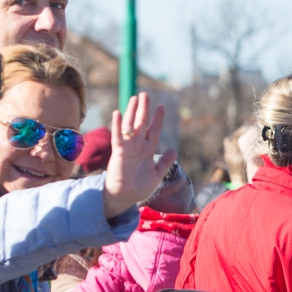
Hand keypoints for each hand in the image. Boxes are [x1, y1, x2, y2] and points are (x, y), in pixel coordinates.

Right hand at [103, 93, 176, 219]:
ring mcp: (128, 147)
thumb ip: (165, 162)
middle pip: (141, 123)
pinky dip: (118, 125)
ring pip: (130, 126)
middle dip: (144, 109)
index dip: (157, 119)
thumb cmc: (139, 187)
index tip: (162, 106)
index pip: (154, 130)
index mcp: (147, 150)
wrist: (125, 196)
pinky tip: (118, 113)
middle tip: (145, 94)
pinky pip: (118, 136)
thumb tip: (174, 150)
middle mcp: (138, 146)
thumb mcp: (156, 174)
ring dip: (131, 112)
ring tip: (134, 98)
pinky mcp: (119, 152)